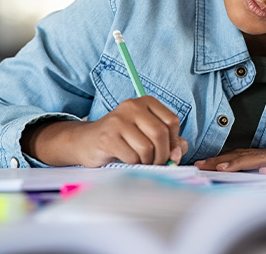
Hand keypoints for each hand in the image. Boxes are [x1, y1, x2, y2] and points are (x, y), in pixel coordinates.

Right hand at [24, 97, 187, 166]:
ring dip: (148, 162)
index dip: (174, 141)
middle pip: (161, 134)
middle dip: (163, 155)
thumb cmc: (123, 140)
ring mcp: (118, 120)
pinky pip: (132, 156)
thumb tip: (178, 153)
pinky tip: (127, 160)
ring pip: (147, 147)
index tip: (168, 151)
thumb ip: (169, 142)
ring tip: (141, 162)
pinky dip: (134, 164)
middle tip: (157, 163)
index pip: (172, 121)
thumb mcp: (147, 136)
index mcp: (146, 102)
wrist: (87, 142)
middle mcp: (132, 106)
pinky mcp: (108, 136)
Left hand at [194, 128, 265, 174]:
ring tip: (222, 169)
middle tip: (200, 166)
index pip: (241, 156)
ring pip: (261, 159)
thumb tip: (251, 178)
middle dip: (220, 162)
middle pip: (244, 156)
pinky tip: (264, 172)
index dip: (220, 160)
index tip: (201, 164)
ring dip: (240, 163)